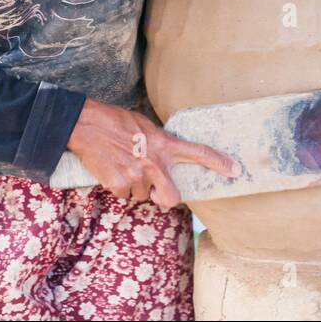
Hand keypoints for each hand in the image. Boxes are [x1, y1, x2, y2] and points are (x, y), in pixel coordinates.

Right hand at [65, 99, 240, 210]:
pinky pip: (125, 196)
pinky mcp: (120, 185)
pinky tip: (111, 170)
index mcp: (163, 143)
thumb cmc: (114, 121)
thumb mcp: (144, 126)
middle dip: (165, 200)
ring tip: (122, 165)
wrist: (86, 125)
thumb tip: (163, 158)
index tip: (234, 170)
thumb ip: (159, 143)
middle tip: (156, 192)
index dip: (218, 163)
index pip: (198, 153)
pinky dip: (119, 187)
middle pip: (172, 198)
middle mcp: (154, 162)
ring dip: (135, 187)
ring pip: (143, 196)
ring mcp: (138, 176)